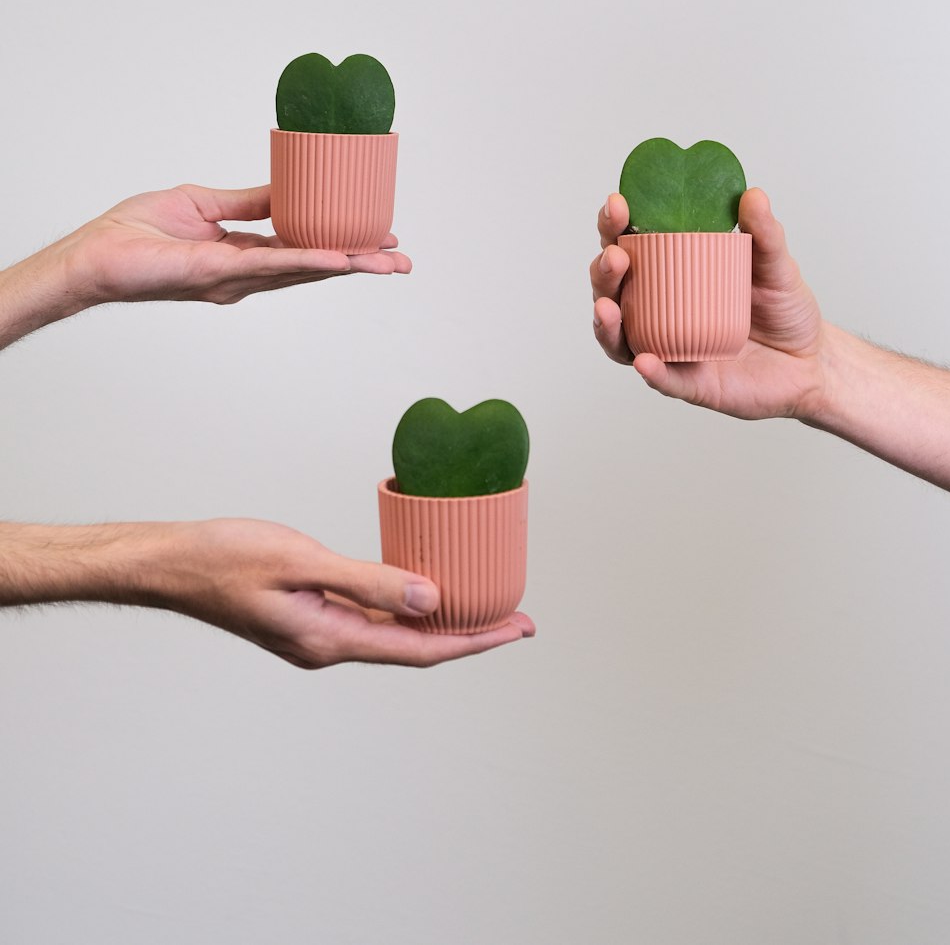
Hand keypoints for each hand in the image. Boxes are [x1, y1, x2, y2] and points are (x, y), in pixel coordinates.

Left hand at [61, 183, 410, 306]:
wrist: (94, 253)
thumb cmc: (134, 232)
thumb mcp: (202, 202)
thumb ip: (246, 201)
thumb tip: (287, 188)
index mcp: (243, 256)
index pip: (303, 251)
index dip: (343, 246)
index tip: (378, 240)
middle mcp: (246, 275)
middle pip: (314, 266)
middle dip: (361, 264)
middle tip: (403, 263)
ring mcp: (234, 278)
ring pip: (302, 269)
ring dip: (347, 265)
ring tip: (386, 262)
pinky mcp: (216, 272)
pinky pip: (269, 265)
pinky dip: (306, 260)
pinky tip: (337, 258)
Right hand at [160, 518, 535, 668]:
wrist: (173, 564)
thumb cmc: (226, 558)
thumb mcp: (301, 562)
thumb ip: (368, 582)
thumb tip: (432, 599)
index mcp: (330, 639)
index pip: (421, 648)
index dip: (474, 640)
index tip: (517, 628)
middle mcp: (328, 645)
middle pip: (414, 646)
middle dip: (468, 633)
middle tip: (516, 617)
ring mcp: (317, 634)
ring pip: (393, 633)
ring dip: (438, 620)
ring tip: (479, 604)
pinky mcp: (307, 618)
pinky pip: (369, 618)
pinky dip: (403, 606)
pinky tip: (417, 590)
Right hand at [590, 188, 826, 420]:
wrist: (813, 361)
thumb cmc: (785, 311)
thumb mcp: (776, 266)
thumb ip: (764, 234)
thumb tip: (752, 195)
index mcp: (671, 276)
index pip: (629, 248)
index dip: (614, 227)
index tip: (617, 205)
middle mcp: (658, 313)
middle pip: (613, 292)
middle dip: (603, 273)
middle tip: (614, 257)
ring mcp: (669, 350)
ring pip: (621, 340)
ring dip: (606, 323)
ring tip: (607, 307)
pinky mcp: (690, 385)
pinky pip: (665, 381)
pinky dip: (652, 372)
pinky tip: (645, 360)